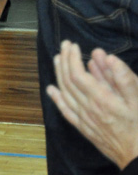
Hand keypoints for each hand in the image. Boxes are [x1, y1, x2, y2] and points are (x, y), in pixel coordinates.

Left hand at [46, 41, 137, 169]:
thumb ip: (123, 78)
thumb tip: (106, 57)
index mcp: (101, 100)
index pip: (77, 74)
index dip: (72, 58)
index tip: (72, 45)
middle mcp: (88, 109)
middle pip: (68, 81)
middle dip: (64, 60)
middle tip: (64, 45)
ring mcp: (84, 119)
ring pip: (64, 93)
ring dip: (59, 74)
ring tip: (58, 59)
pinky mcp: (85, 129)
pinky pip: (66, 111)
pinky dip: (57, 99)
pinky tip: (52, 90)